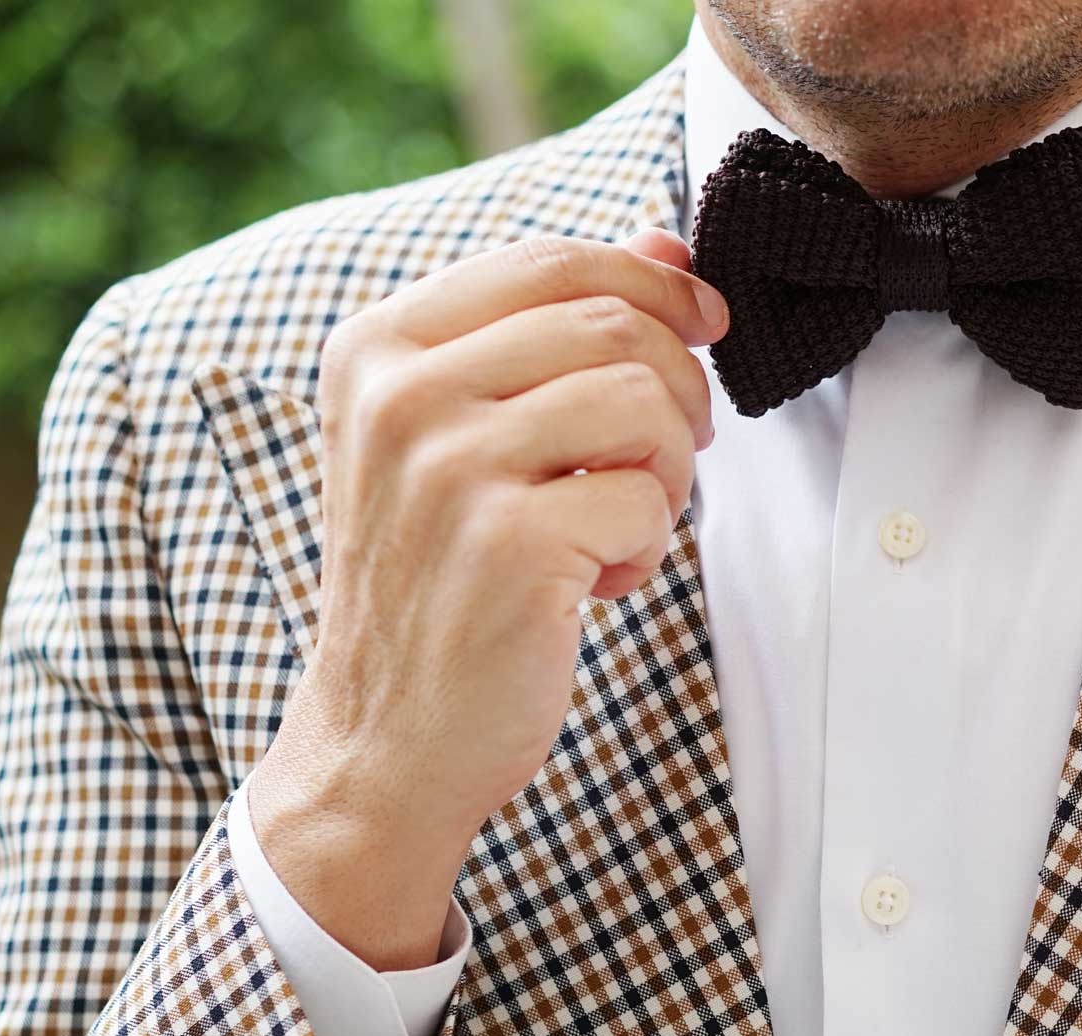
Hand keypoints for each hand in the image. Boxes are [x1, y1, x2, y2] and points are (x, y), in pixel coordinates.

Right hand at [249, 227, 727, 967]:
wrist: (385, 741)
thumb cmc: (438, 585)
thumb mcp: (462, 437)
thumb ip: (551, 335)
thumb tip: (667, 248)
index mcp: (378, 348)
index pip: (550, 260)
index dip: (651, 283)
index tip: (703, 324)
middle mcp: (401, 395)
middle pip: (611, 323)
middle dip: (676, 387)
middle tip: (665, 456)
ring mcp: (451, 468)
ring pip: (643, 403)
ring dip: (661, 474)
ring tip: (610, 529)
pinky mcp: (511, 545)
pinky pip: (646, 503)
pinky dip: (644, 551)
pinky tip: (590, 587)